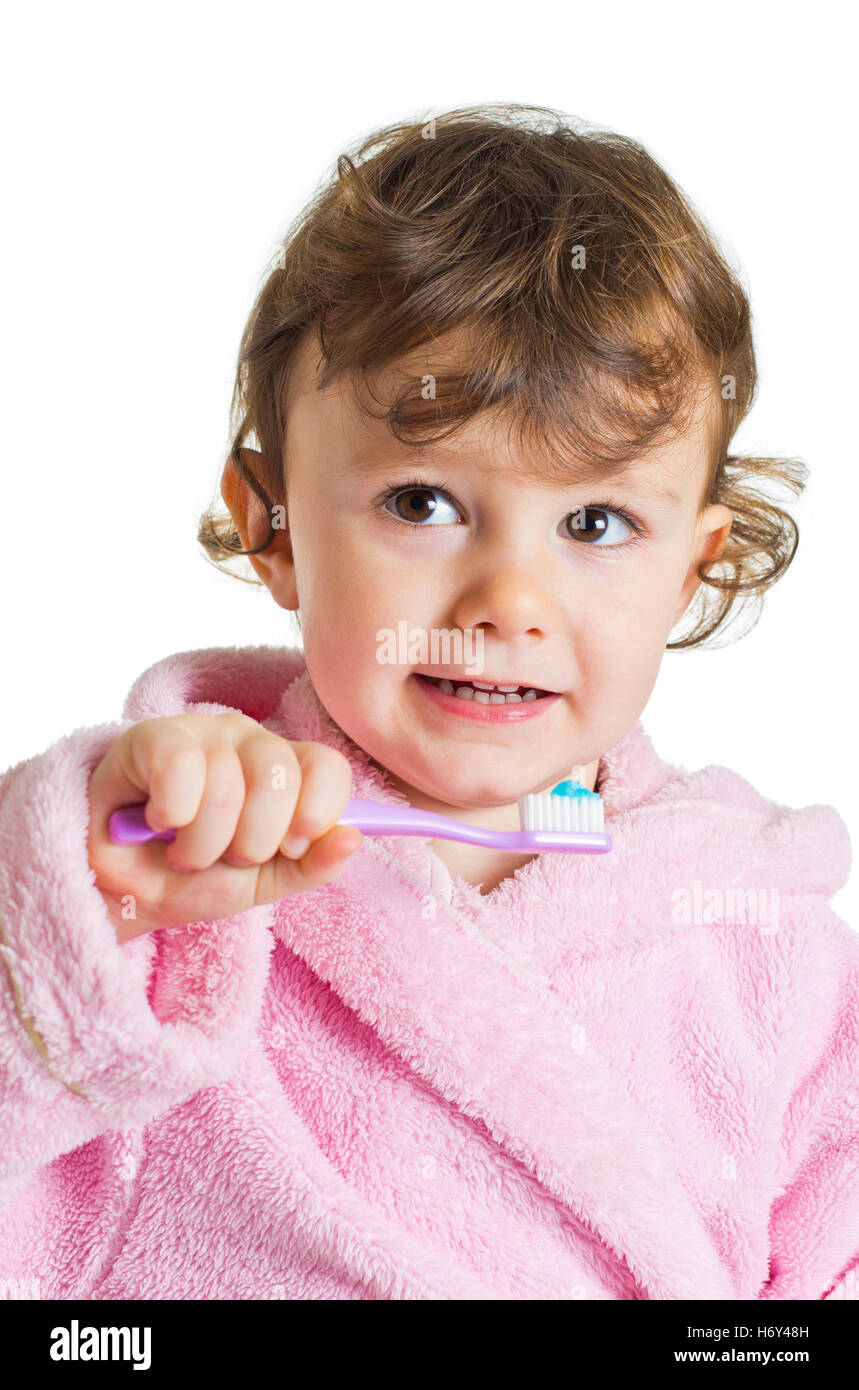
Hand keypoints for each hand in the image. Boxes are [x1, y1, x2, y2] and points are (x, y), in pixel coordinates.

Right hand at [87, 713, 362, 942]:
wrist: (124, 893)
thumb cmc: (195, 877)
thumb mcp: (263, 883)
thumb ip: (312, 866)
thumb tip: (354, 839)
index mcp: (288, 769)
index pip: (328, 767)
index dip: (317, 812)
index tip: (291, 849)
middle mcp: (251, 741)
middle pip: (279, 777)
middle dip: (252, 842)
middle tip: (225, 855)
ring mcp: (203, 733)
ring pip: (226, 787)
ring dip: (201, 844)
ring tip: (182, 850)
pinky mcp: (154, 736)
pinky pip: (180, 768)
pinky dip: (170, 815)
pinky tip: (156, 821)